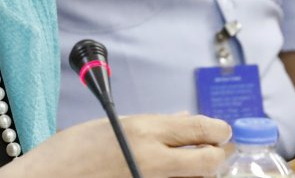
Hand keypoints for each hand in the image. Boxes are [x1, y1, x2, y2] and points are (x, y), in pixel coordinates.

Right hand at [0, 113, 230, 177]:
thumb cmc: (71, 150)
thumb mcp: (111, 125)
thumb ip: (150, 125)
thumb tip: (183, 122)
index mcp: (143, 131)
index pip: (200, 130)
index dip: (218, 130)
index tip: (223, 130)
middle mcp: (153, 159)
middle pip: (208, 161)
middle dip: (217, 154)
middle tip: (218, 149)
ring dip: (198, 170)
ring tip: (193, 161)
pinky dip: (178, 177)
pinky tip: (169, 172)